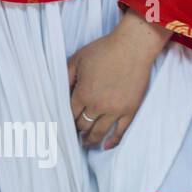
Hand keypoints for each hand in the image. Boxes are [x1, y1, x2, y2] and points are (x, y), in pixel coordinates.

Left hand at [68, 9, 169, 149]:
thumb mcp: (77, 60)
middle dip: (77, 130)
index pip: (69, 115)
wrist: (134, 46)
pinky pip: (122, 130)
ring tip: (86, 143)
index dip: (64, 121)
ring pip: (99, 132)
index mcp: (82, 94)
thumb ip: (66, 77)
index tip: (62, 126)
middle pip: (83, 126)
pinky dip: (114, 140)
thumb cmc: (105, 50)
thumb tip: (57, 92)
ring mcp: (116, 109)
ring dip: (91, 140)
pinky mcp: (131, 109)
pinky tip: (107, 145)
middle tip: (74, 134)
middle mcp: (98, 106)